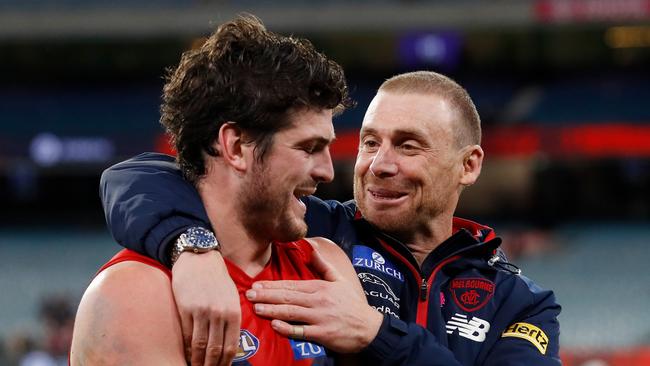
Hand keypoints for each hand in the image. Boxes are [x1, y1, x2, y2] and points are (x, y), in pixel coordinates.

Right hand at [172, 251, 240, 365]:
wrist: (199, 258)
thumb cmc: (217, 278)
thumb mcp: (232, 296)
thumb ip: (232, 318)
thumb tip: (230, 342)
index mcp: (234, 312)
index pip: (230, 346)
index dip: (224, 363)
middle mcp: (219, 314)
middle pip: (215, 350)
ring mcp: (202, 312)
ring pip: (199, 345)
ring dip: (197, 361)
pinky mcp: (186, 308)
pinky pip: (186, 334)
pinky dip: (186, 348)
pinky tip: (186, 354)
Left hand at [245, 248, 382, 352]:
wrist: (369, 328)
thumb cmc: (352, 304)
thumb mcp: (340, 280)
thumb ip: (324, 266)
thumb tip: (312, 249)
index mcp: (320, 287)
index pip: (291, 285)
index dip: (272, 285)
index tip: (256, 284)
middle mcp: (318, 301)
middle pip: (288, 297)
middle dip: (267, 295)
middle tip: (249, 294)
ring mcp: (320, 317)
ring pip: (292, 312)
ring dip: (272, 310)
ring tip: (256, 308)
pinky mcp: (322, 334)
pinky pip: (302, 331)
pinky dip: (288, 328)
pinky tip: (275, 325)